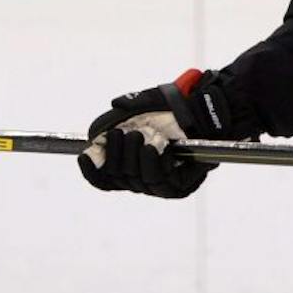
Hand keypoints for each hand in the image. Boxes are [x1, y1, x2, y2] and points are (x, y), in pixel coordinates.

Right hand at [79, 69, 257, 197]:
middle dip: (115, 156)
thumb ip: (125, 109)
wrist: (208, 111)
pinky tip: (152, 149)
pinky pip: (160, 182)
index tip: (84, 154)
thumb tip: (106, 119)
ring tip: (137, 136)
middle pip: (119, 179)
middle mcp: (145, 178)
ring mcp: (163, 185)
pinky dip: (152, 165)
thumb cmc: (177, 107)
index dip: (92, 170)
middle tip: (120, 134)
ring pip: (138, 181)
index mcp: (132, 163)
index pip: (105, 179)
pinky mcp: (181, 188)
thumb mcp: (146, 104)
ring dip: (132, 158)